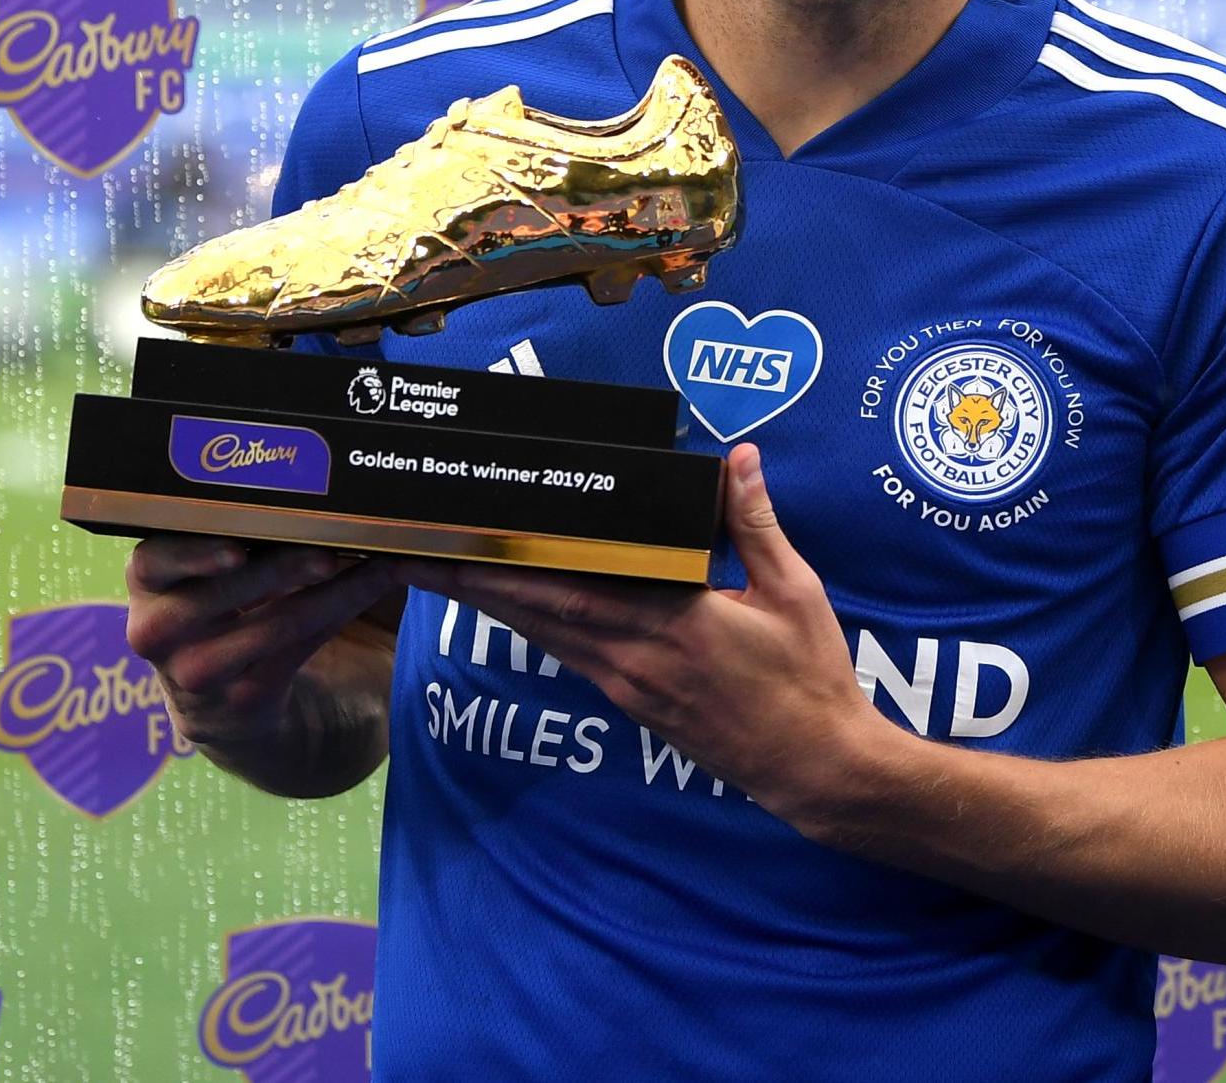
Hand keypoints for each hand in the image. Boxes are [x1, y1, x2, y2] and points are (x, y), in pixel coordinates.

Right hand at [123, 536, 405, 748]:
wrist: (219, 698)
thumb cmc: (223, 601)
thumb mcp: (205, 570)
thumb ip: (234, 529)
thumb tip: (303, 474)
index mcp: (147, 581)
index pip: (154, 561)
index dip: (194, 554)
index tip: (237, 547)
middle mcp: (159, 630)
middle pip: (221, 596)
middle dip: (281, 567)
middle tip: (328, 545)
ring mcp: (198, 670)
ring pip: (274, 624)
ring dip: (334, 589)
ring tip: (377, 560)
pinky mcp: (244, 697)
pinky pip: (302, 647)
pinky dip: (343, 609)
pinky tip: (375, 584)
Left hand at [387, 444, 885, 826]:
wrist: (815, 767)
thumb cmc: (810, 678)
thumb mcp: (794, 592)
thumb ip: (754, 524)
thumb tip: (737, 459)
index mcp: (675, 622)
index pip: (572, 587)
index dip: (510, 562)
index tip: (466, 532)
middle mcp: (636, 657)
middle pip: (535, 613)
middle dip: (469, 582)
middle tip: (410, 552)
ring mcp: (629, 686)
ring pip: (544, 637)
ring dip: (489, 605)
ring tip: (439, 573)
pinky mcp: (633, 704)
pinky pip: (569, 655)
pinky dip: (532, 627)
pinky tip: (511, 608)